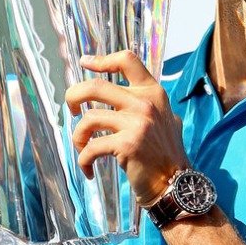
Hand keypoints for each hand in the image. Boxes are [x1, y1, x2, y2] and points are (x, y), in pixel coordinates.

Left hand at [67, 50, 189, 205]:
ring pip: (89, 119)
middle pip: (95, 86)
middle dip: (73, 96)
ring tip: (82, 147)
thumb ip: (149, 105)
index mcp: (153, 93)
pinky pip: (91, 147)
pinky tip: (88, 169)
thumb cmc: (166, 155)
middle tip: (71, 109)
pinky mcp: (128, 144)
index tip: (85, 62)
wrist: (174, 184)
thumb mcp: (166, 119)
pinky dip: (83, 160)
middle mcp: (145, 103)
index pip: (127, 61)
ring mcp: (137, 123)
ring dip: (78, 136)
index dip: (102, 60)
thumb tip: (125, 95)